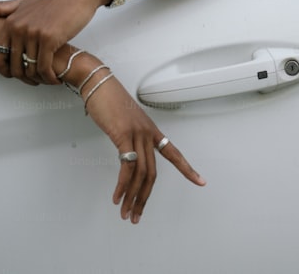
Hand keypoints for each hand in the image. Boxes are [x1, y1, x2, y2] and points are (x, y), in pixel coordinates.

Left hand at [0, 0, 108, 84]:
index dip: (5, 70)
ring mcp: (33, 33)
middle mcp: (18, 28)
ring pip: (30, 69)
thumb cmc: (53, 1)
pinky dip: (49, 78)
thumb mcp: (24, 2)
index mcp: (10, 22)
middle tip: (36, 81)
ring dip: (39, 80)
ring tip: (47, 80)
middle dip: (25, 78)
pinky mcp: (49, 39)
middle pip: (14, 65)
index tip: (17, 74)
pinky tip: (55, 79)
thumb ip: (1, 8)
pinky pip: (44, 67)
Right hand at [84, 75, 205, 223]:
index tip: (201, 182)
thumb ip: (130, 137)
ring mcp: (137, 134)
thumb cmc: (108, 100)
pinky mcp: (123, 135)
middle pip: (153, 173)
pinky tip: (117, 196)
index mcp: (151, 131)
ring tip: (125, 212)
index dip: (188, 169)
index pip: (174, 153)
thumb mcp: (124, 121)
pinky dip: (122, 185)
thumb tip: (127, 152)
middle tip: (136, 216)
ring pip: (141, 174)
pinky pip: (127, 166)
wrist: (98, 83)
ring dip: (132, 197)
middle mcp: (148, 133)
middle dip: (144, 198)